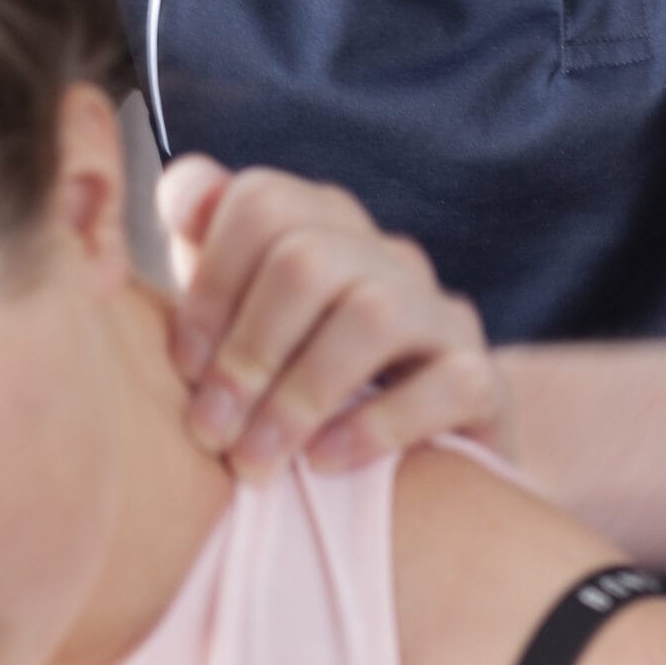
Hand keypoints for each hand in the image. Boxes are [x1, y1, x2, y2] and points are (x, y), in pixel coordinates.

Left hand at [156, 155, 506, 479]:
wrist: (407, 465)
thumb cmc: (288, 383)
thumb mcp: (233, 320)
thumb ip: (201, 252)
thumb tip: (183, 199)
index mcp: (316, 225)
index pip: (261, 202)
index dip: (210, 283)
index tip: (182, 368)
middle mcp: (381, 255)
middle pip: (308, 258)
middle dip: (248, 349)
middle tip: (211, 430)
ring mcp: (438, 312)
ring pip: (375, 315)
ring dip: (302, 394)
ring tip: (257, 461)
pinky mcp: (483, 379)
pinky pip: (448, 383)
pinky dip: (378, 425)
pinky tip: (324, 463)